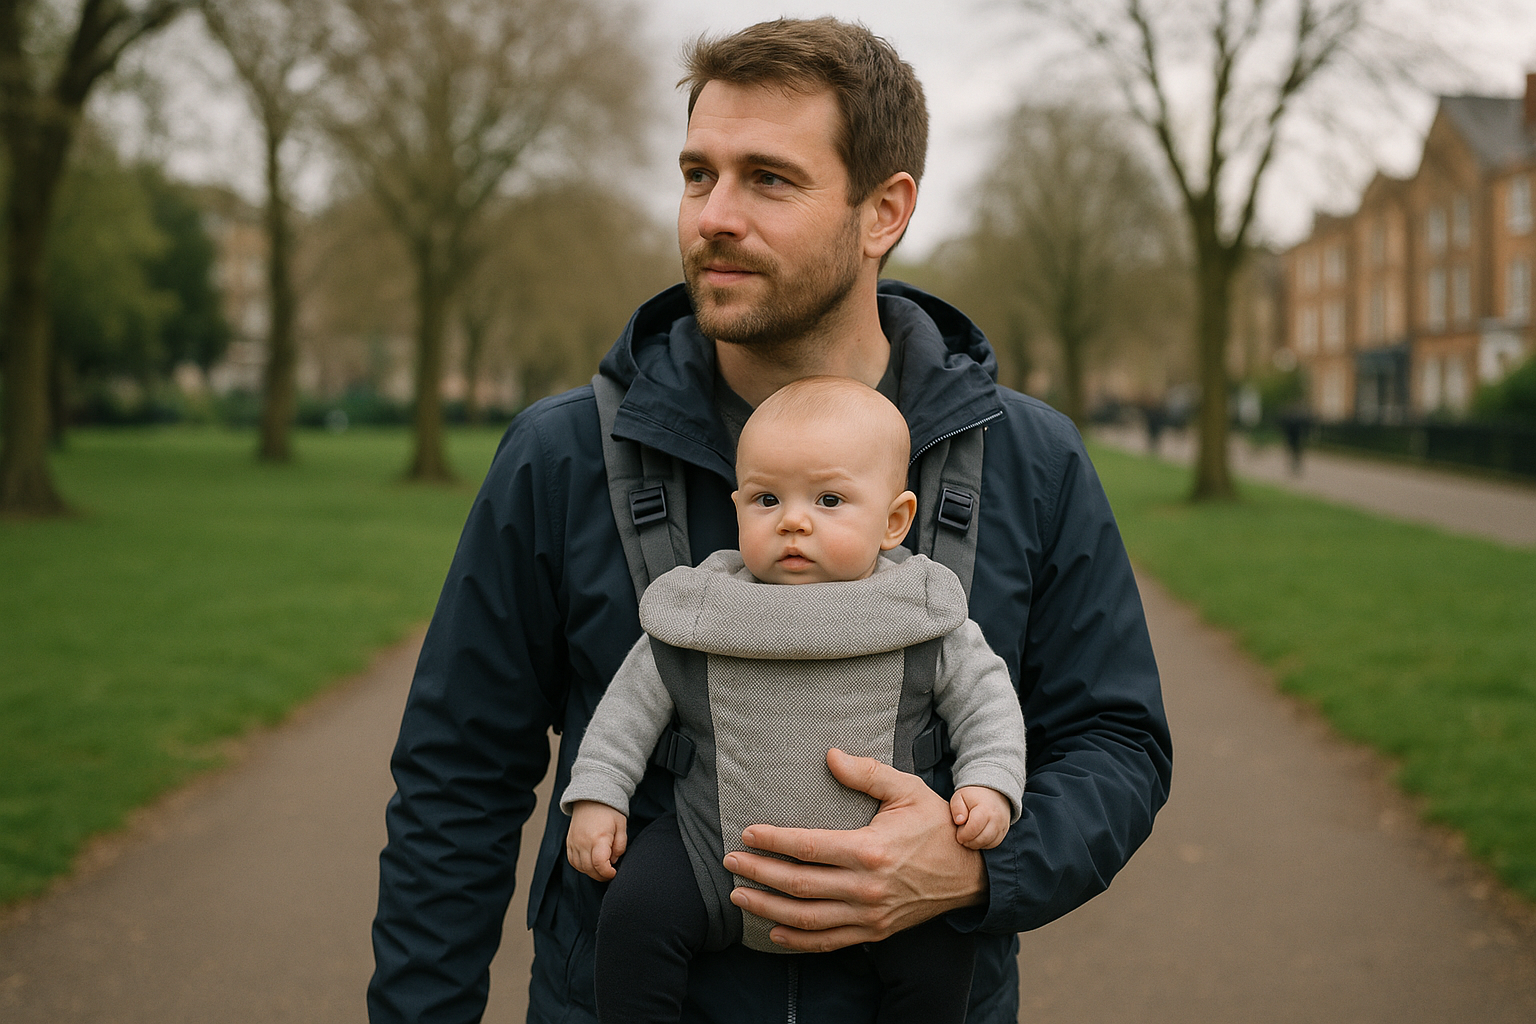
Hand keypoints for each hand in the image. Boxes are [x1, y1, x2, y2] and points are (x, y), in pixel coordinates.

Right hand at [566, 801, 627, 880]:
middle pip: (590, 869)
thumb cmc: (609, 813)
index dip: (608, 873)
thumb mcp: (621, 827)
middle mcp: (583, 842)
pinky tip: (590, 864)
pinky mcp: (569, 843)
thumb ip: (620, 846)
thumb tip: (613, 861)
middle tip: (609, 873)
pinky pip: (573, 861)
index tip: (614, 872)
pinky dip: (581, 866)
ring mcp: (574, 843)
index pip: (600, 864)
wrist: (591, 799)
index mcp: (598, 838)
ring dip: (591, 872)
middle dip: (601, 875)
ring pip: (580, 867)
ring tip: (601, 868)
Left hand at [724, 748, 986, 951]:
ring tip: (739, 896)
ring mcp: (870, 915)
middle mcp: (866, 888)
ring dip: (767, 909)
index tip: (747, 833)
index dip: (773, 841)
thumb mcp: (907, 790)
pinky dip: (798, 940)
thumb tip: (830, 755)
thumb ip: (867, 773)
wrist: (971, 872)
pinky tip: (774, 931)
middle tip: (730, 861)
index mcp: (870, 850)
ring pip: (807, 918)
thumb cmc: (936, 825)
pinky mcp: (875, 932)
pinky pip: (829, 942)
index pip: (807, 848)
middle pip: (798, 885)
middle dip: (758, 873)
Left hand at [950, 786, 1010, 849]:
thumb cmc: (972, 796)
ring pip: (989, 843)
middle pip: (982, 839)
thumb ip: (956, 808)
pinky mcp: (1004, 831)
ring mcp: (1002, 825)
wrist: (993, 792)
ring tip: (969, 836)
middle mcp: (997, 819)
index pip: (973, 829)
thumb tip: (959, 821)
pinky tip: (977, 837)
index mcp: (985, 809)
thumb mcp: (960, 797)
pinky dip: (984, 843)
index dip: (963, 835)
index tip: (958, 834)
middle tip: (962, 837)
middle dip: (969, 842)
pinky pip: (994, 843)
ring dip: (976, 844)